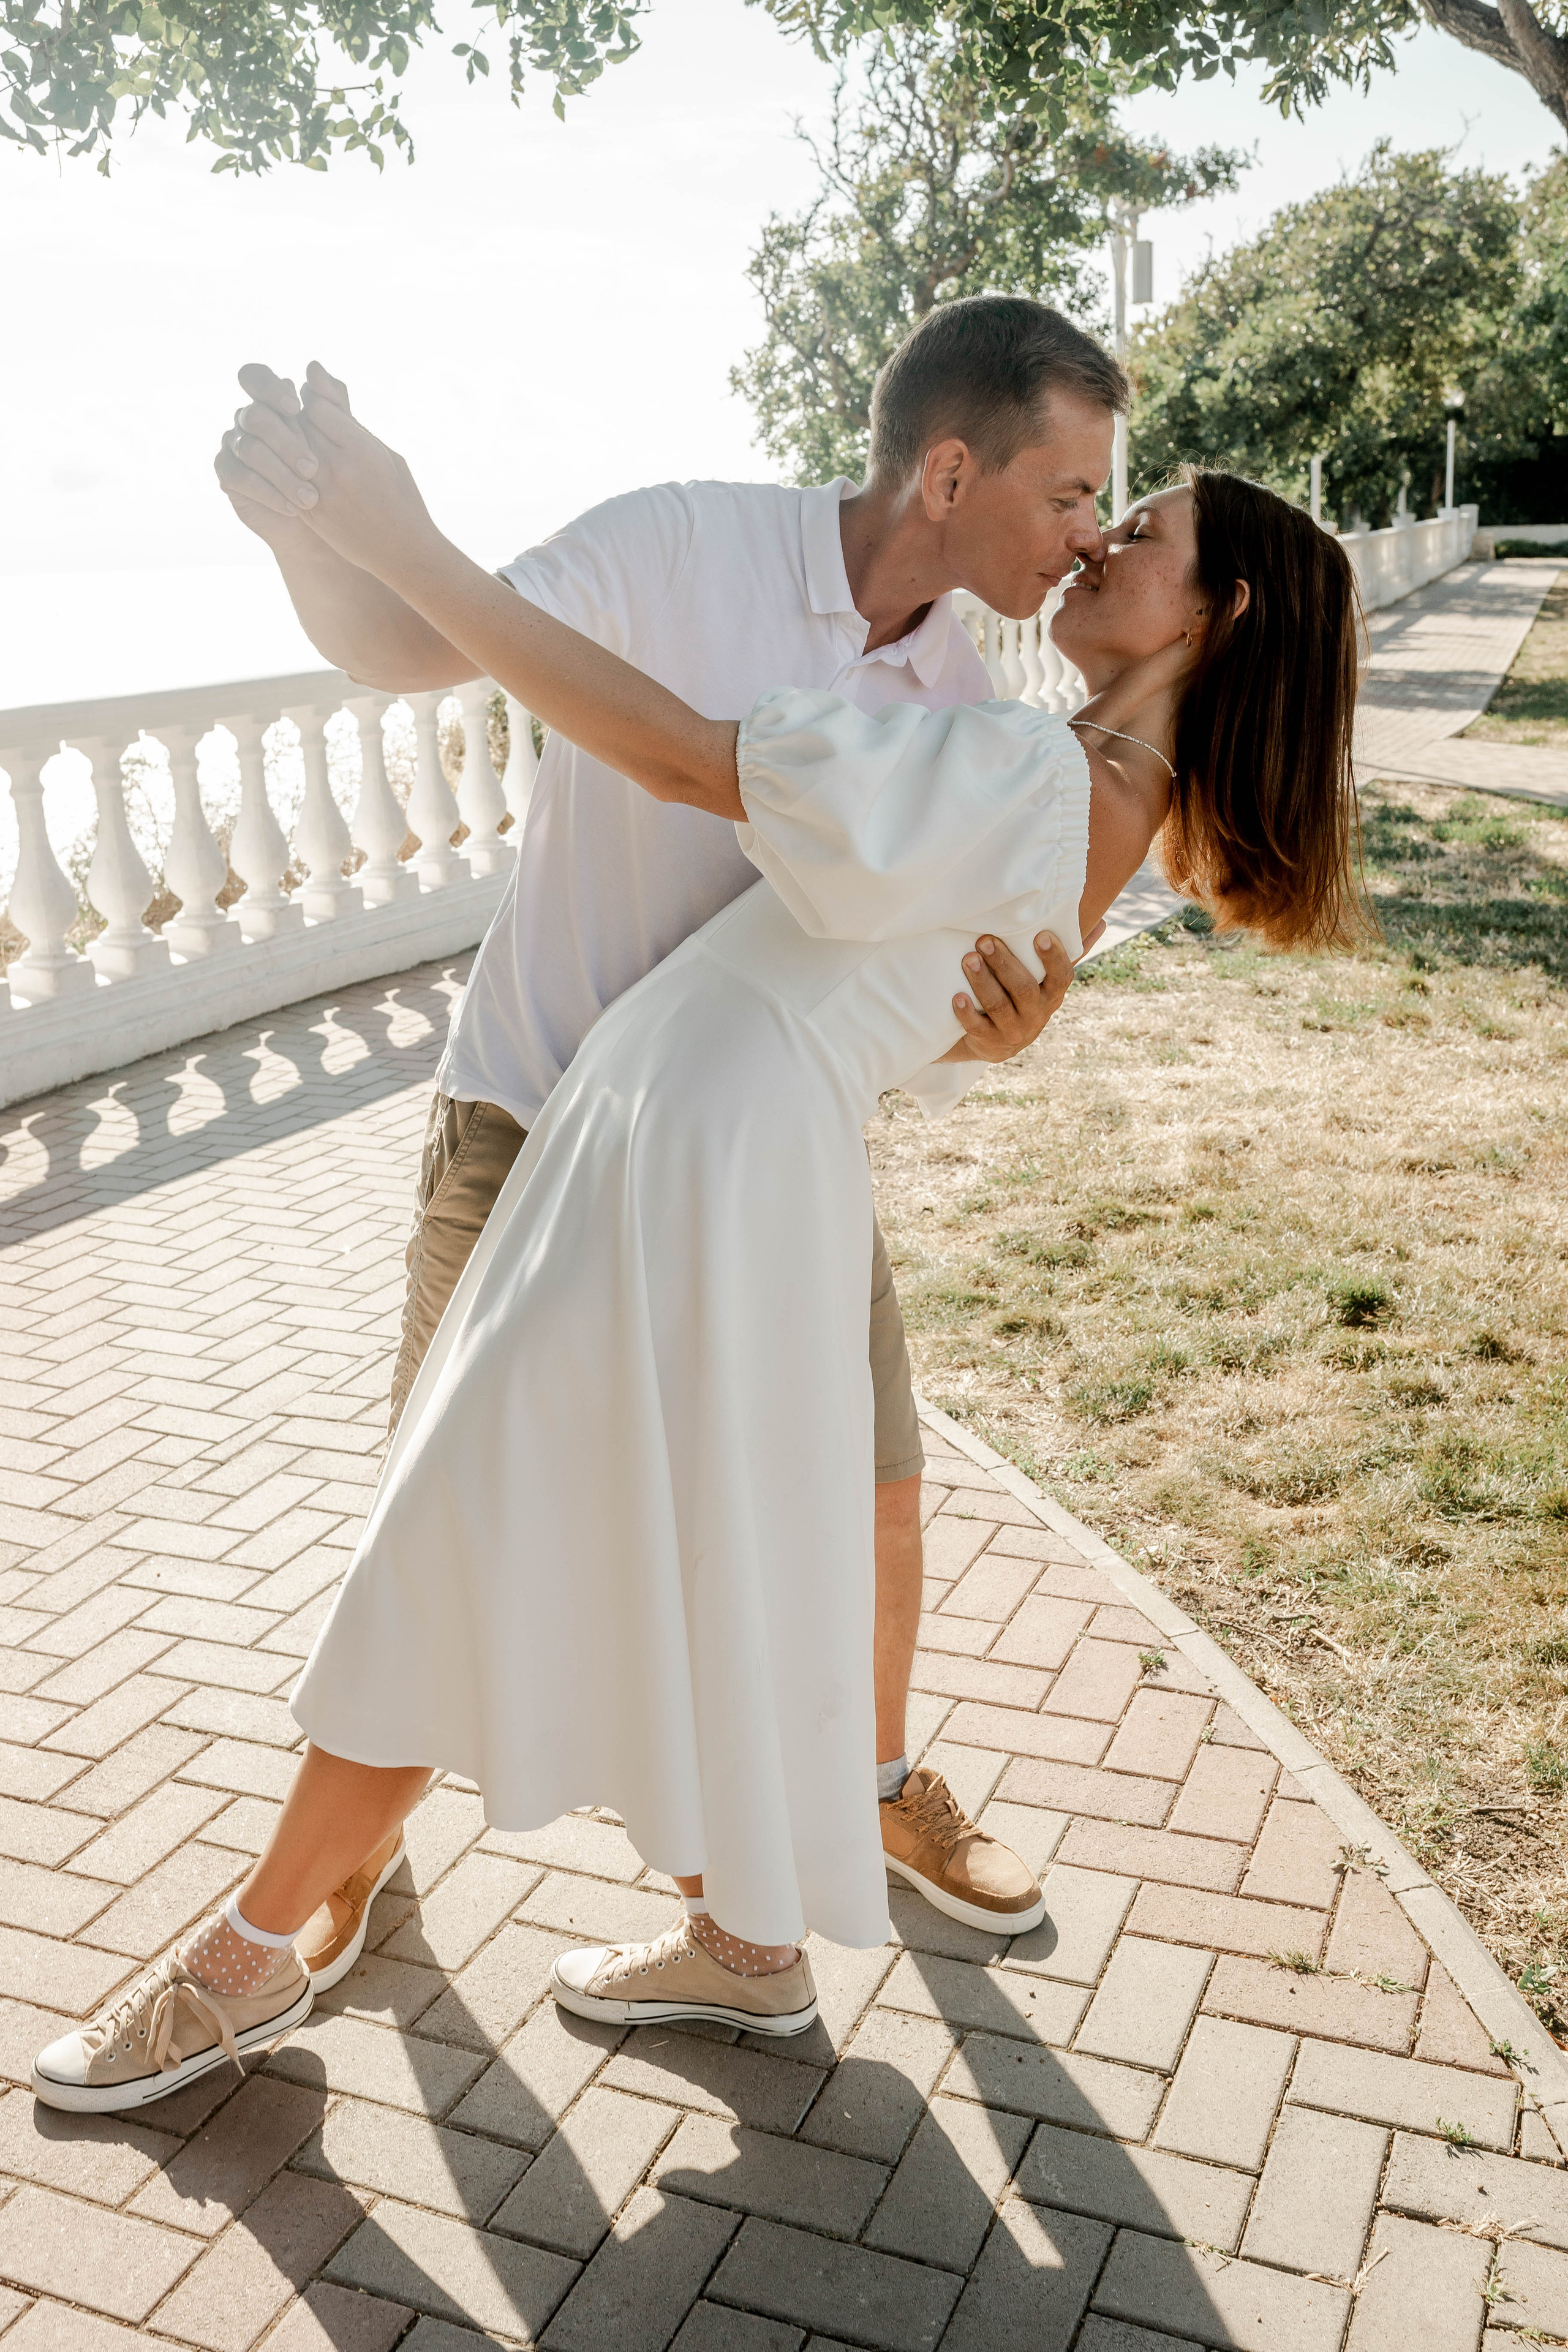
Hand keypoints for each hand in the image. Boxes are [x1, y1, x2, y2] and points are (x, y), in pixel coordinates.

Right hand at [213, 364, 321, 544]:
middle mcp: (246, 418)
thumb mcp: (341, 436)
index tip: (296, 409)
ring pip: (249, 449)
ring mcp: (233, 445)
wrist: (322, 518)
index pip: (255, 377)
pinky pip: (240, 478)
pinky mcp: (227, 474)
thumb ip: (332, 402)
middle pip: (255, 417)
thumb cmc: (332, 471)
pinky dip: (269, 493)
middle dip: (286, 443)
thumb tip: (313, 366)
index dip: (270, 388)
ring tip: (311, 498)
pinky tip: (293, 508)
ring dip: (282, 474)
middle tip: (314, 468)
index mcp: (269, 400)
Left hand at [289, 361, 443, 584]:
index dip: (314, 399)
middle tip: (302, 418)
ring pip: (285, 452)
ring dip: (288, 443)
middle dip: (297, 417)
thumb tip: (316, 375)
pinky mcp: (310, 512)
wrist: (402, 551)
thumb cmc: (400, 496)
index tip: (319, 402)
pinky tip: (294, 467)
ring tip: (300, 442)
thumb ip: (350, 420)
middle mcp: (339, 468)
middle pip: (297, 425)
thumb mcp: (385, 452)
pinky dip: (284, 469)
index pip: (317, 405)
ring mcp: (321, 492)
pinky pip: (284, 480)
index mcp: (363, 449)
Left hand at [938, 924, 1104, 1064]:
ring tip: (968, 959)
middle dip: (1004, 963)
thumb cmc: (1024, 998)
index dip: (1053, 957)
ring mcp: (1014, 1031)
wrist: (997, 1042)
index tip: (1040, 935)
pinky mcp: (989, 1043)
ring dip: (983, 981)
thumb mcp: (1047, 980)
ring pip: (999, 1006)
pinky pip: (978, 1028)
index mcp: (1053, 995)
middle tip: (984, 940)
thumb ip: (1070, 953)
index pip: (1061, 977)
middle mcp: (1037, 1015)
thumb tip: (1103, 923)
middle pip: (1024, 989)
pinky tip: (957, 996)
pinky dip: (967, 1012)